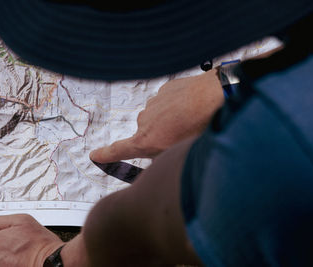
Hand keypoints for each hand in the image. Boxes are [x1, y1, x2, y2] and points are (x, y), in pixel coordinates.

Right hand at [90, 69, 223, 162]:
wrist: (216, 95)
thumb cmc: (202, 127)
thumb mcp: (181, 153)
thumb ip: (163, 156)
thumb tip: (159, 155)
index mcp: (147, 141)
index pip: (119, 150)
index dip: (106, 154)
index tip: (95, 155)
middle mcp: (144, 122)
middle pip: (147, 134)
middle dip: (161, 136)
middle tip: (183, 136)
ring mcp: (153, 103)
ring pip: (157, 117)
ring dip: (169, 120)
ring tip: (191, 121)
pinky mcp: (163, 90)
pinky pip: (165, 102)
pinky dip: (175, 106)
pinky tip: (191, 107)